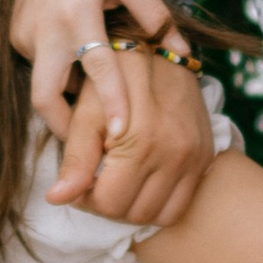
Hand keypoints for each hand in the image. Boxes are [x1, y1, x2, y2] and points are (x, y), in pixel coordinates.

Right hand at [14, 0, 177, 143]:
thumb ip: (154, 14)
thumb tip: (182, 51)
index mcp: (77, 10)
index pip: (96, 65)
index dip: (110, 101)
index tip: (121, 134)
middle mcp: (44, 28)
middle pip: (44, 98)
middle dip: (66, 128)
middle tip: (94, 144)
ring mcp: (23, 34)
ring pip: (44, 84)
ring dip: (68, 98)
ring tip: (96, 105)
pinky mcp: (14, 35)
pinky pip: (40, 67)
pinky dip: (61, 76)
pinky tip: (80, 67)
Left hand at [55, 43, 215, 226]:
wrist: (155, 47)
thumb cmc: (109, 80)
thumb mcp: (85, 115)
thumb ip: (75, 160)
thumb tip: (56, 200)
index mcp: (140, 145)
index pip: (108, 204)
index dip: (86, 198)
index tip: (81, 180)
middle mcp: (173, 155)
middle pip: (134, 214)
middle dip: (111, 204)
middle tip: (99, 179)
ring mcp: (194, 157)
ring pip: (161, 215)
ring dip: (136, 206)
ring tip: (120, 180)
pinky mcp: (206, 156)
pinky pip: (183, 202)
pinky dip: (160, 201)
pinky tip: (143, 178)